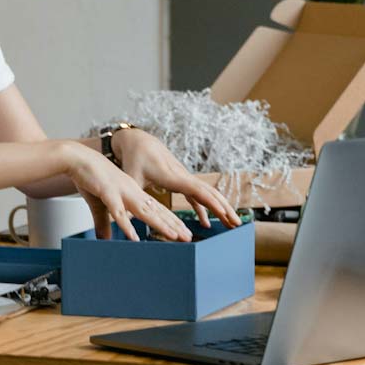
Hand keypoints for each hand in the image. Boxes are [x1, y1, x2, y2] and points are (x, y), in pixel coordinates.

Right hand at [59, 143, 192, 241]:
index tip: (183, 231)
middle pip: (155, 211)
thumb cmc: (90, 178)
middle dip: (172, 224)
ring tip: (173, 236)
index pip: (156, 208)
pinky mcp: (107, 192)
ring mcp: (121, 191)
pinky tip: (134, 237)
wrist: (77, 159)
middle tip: (187, 237)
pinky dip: (126, 224)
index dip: (170, 220)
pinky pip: (118, 211)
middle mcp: (132, 192)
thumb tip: (105, 240)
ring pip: (144, 211)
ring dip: (159, 224)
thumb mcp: (100, 204)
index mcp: (133, 192)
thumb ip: (103, 223)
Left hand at [109, 128, 240, 230]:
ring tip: (232, 224)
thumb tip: (126, 215)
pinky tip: (207, 223)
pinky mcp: (181, 180)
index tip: (224, 213)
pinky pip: (197, 195)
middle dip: (224, 208)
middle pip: (209, 192)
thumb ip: (131, 195)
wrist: (137, 140)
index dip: (211, 202)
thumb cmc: (132, 158)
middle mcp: (182, 176)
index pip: (196, 190)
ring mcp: (184, 177)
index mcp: (171, 175)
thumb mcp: (130, 176)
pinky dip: (204, 208)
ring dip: (220, 208)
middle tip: (238, 224)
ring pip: (207, 193)